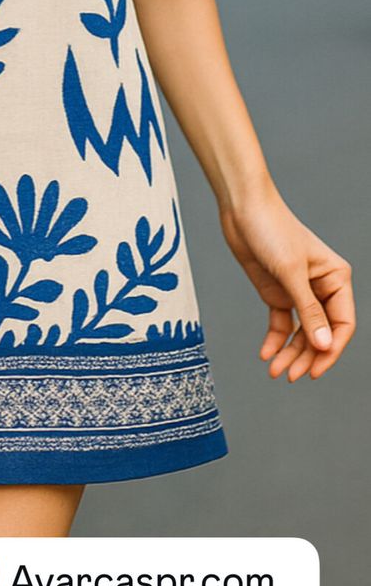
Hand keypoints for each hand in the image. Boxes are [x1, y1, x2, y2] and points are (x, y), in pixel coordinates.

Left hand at [219, 177, 354, 379]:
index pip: (343, 324)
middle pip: (321, 333)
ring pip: (301, 333)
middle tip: (290, 376)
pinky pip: (281, 323)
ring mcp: (298, 291)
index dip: (331, 350)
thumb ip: (308, 311)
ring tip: (275, 371)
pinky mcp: (277, 292)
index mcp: (336, 278)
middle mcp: (321, 287)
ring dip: (290, 353)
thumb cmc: (271, 230)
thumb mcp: (291, 273)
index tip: (315, 370)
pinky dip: (275, 340)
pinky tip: (266, 354)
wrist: (241, 209)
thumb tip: (325, 346)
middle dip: (307, 357)